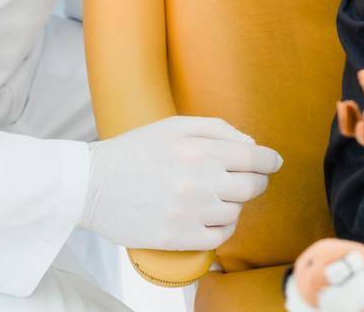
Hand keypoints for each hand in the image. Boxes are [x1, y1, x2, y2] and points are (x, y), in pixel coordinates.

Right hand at [78, 115, 282, 250]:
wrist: (91, 184)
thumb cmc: (136, 151)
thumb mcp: (176, 126)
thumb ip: (219, 130)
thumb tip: (252, 146)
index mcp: (199, 150)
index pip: (255, 158)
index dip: (269, 161)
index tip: (272, 163)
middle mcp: (197, 181)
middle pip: (252, 187)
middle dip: (255, 181)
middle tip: (246, 180)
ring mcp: (187, 212)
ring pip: (235, 213)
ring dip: (232, 204)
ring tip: (215, 196)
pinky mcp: (176, 237)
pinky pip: (218, 238)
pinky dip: (221, 228)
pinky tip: (210, 218)